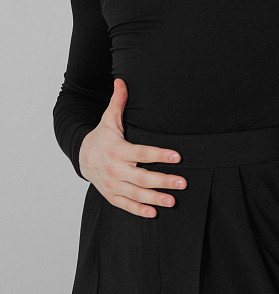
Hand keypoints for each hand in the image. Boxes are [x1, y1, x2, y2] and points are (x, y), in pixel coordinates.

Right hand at [79, 78, 185, 217]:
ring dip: (155, 198)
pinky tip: (154, 213)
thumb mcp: (108, 119)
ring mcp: (113, 184)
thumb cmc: (102, 136)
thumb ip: (118, 101)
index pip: (142, 153)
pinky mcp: (111, 195)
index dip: (159, 155)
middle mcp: (115, 169)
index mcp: (118, 149)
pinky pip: (126, 205)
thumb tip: (121, 80)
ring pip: (136, 194)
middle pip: (142, 177)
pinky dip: (139, 210)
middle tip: (182, 182)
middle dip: (163, 180)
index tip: (177, 156)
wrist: (82, 156)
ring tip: (173, 201)